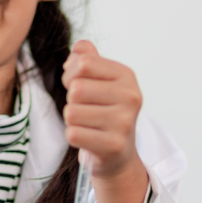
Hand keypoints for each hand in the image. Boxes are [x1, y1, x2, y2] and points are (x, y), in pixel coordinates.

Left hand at [62, 39, 143, 179]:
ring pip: (71, 112)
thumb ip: (88, 57)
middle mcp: (130, 97)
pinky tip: (88, 137)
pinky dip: (74, 136)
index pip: (83, 63)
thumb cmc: (103, 109)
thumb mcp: (100, 79)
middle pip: (76, 89)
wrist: (118, 152)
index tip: (77, 83)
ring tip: (88, 123)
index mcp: (126, 76)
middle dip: (71, 100)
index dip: (71, 73)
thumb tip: (77, 50)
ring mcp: (124, 122)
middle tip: (85, 108)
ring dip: (72, 119)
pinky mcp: (113, 145)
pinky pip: (73, 133)